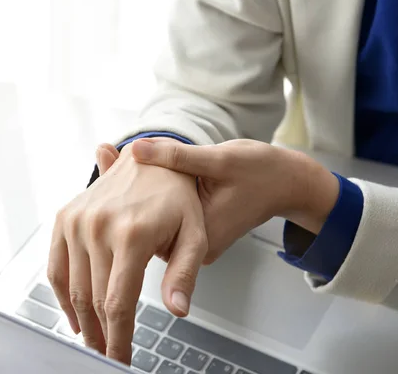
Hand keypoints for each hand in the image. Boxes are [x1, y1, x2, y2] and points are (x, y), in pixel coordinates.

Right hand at [47, 141, 207, 363]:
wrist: (154, 159)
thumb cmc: (178, 198)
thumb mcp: (194, 234)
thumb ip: (184, 273)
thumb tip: (178, 310)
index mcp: (131, 233)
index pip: (119, 302)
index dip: (119, 339)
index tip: (121, 360)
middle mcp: (97, 226)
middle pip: (94, 300)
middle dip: (102, 335)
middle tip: (109, 356)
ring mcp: (77, 220)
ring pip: (72, 288)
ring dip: (81, 321)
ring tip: (94, 340)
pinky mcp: (65, 217)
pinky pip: (56, 266)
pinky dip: (62, 295)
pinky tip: (75, 314)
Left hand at [131, 138, 339, 262]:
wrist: (288, 182)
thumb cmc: (260, 171)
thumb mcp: (218, 159)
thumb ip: (176, 156)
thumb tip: (134, 149)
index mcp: (199, 239)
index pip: (146, 229)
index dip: (125, 195)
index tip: (109, 165)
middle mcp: (195, 248)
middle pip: (147, 225)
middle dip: (129, 192)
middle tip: (111, 157)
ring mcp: (197, 241)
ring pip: (156, 219)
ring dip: (141, 191)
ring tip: (123, 159)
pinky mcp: (198, 230)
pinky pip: (168, 213)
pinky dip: (156, 192)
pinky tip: (144, 167)